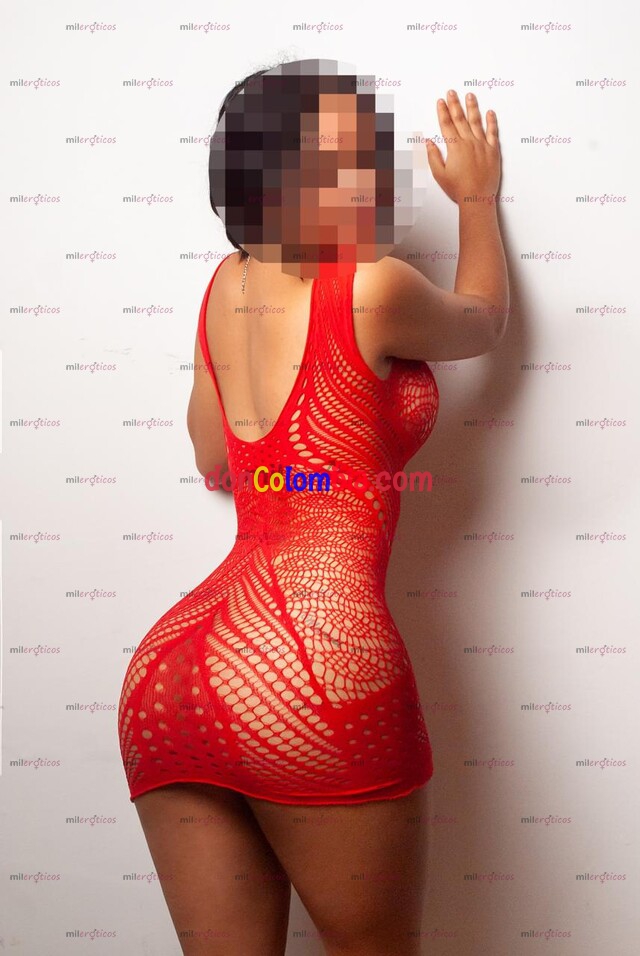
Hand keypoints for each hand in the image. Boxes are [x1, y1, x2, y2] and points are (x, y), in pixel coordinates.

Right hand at [425, 90, 500, 204]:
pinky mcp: (493, 151)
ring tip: (470, 95)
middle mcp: (469, 142)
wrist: (477, 199)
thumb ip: (433, 156)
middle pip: (460, 119)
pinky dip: (492, 121)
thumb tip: (428, 142)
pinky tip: (490, 112)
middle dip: (455, 104)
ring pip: (476, 121)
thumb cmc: (458, 189)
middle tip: (452, 92)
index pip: (446, 124)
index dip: (442, 111)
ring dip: (472, 107)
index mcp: (455, 147)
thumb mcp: (440, 174)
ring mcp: (482, 145)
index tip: (440, 101)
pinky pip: (493, 133)